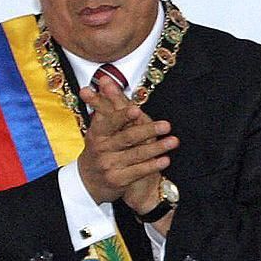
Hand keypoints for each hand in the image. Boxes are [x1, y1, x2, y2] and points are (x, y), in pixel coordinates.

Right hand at [77, 76, 178, 203]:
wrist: (87, 181)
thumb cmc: (99, 147)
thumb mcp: (98, 127)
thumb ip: (105, 104)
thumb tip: (105, 79)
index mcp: (97, 132)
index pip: (110, 122)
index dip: (122, 116)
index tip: (136, 110)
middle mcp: (101, 149)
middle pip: (127, 138)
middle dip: (147, 131)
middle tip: (166, 125)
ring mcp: (109, 165)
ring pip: (136, 155)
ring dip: (157, 148)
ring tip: (173, 141)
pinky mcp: (117, 179)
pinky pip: (138, 171)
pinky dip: (153, 165)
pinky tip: (166, 160)